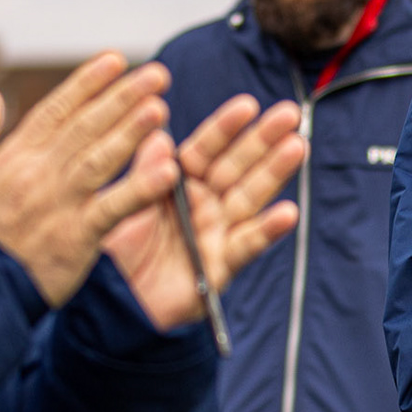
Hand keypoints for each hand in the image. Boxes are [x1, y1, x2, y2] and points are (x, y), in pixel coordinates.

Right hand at [0, 54, 174, 306]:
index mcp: (12, 159)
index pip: (55, 110)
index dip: (87, 83)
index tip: (116, 59)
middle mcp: (36, 175)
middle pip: (84, 127)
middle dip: (122, 97)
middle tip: (157, 74)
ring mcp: (56, 205)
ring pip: (99, 159)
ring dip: (132, 132)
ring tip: (160, 107)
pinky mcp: (74, 238)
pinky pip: (112, 209)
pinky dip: (140, 189)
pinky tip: (168, 172)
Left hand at [102, 95, 306, 329]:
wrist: (113, 306)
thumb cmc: (117, 253)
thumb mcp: (123, 204)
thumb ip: (144, 171)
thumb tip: (156, 131)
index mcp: (180, 184)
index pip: (206, 149)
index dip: (227, 128)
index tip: (248, 105)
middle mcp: (204, 204)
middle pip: (237, 166)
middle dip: (264, 140)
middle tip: (290, 114)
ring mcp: (217, 233)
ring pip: (249, 197)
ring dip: (275, 172)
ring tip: (297, 147)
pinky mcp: (222, 266)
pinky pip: (246, 245)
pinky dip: (268, 230)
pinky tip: (287, 213)